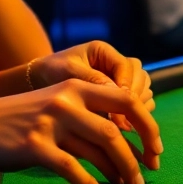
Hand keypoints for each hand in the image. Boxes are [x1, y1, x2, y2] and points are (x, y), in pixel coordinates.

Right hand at [0, 79, 161, 183]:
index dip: (147, 125)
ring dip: (119, 171)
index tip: (156, 149)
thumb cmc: (22, 119)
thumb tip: (128, 139)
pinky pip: (71, 168)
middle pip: (116, 128)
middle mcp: (67, 99)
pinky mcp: (34, 145)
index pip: (126, 100)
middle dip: (138, 154)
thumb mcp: (57, 104)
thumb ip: (88, 115)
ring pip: (98, 148)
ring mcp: (50, 121)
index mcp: (77, 86)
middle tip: (148, 174)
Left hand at [30, 41, 154, 130]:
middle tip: (125, 123)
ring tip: (125, 129)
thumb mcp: (67, 72)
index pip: (126, 67)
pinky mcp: (120, 95)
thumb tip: (118, 95)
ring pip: (143, 91)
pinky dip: (134, 116)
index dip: (126, 88)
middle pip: (140, 79)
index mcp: (105, 52)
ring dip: (138, 109)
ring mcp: (121, 80)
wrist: (39, 82)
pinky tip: (125, 131)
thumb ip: (92, 81)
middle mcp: (117, 64)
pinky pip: (138, 104)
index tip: (118, 110)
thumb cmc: (50, 72)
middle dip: (136, 101)